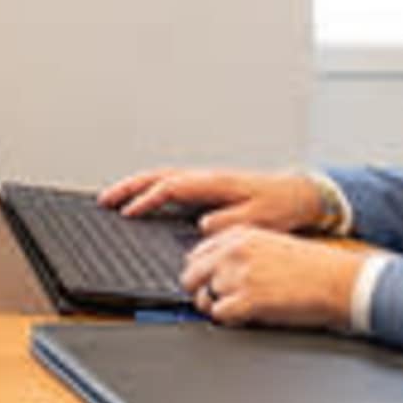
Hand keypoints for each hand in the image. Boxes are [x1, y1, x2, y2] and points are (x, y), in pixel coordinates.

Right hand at [98, 166, 333, 231]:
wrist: (298, 194)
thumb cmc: (280, 206)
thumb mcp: (259, 218)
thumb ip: (230, 222)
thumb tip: (201, 226)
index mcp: (214, 182)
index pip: (171, 187)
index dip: (147, 200)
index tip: (129, 213)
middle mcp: (206, 178)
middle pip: (158, 176)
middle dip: (129, 187)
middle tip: (105, 199)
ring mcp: (205, 181)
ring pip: (162, 177)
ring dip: (136, 186)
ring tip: (113, 198)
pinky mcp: (207, 188)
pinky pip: (171, 184)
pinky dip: (151, 189)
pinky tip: (143, 200)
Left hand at [178, 227, 364, 330]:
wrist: (339, 281)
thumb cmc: (312, 267)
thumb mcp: (270, 245)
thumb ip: (239, 252)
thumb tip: (214, 272)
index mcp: (238, 235)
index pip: (196, 254)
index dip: (202, 273)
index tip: (209, 283)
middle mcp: (234, 252)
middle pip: (190, 276)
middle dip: (201, 292)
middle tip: (218, 301)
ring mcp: (239, 276)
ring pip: (203, 297)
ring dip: (217, 308)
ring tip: (239, 309)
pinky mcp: (248, 300)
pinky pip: (219, 316)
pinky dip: (229, 321)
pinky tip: (247, 317)